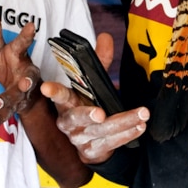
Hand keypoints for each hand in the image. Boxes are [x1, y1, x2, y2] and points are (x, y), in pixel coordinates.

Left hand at [0, 4, 42, 130]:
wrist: (24, 92)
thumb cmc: (9, 65)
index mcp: (20, 56)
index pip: (23, 44)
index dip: (27, 35)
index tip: (31, 26)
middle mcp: (25, 75)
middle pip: (27, 77)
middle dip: (27, 80)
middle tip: (24, 81)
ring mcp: (21, 92)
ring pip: (16, 97)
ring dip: (7, 101)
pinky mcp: (15, 106)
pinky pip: (6, 113)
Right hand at [41, 33, 148, 163]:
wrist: (88, 140)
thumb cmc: (88, 104)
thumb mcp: (91, 83)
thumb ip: (99, 61)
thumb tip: (105, 36)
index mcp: (66, 103)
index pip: (59, 96)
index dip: (53, 92)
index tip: (46, 88)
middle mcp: (69, 122)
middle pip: (77, 117)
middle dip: (88, 115)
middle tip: (101, 113)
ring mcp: (80, 138)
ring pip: (100, 131)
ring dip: (123, 123)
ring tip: (141, 114)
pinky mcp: (92, 151)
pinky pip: (111, 143)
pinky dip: (127, 135)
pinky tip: (139, 126)